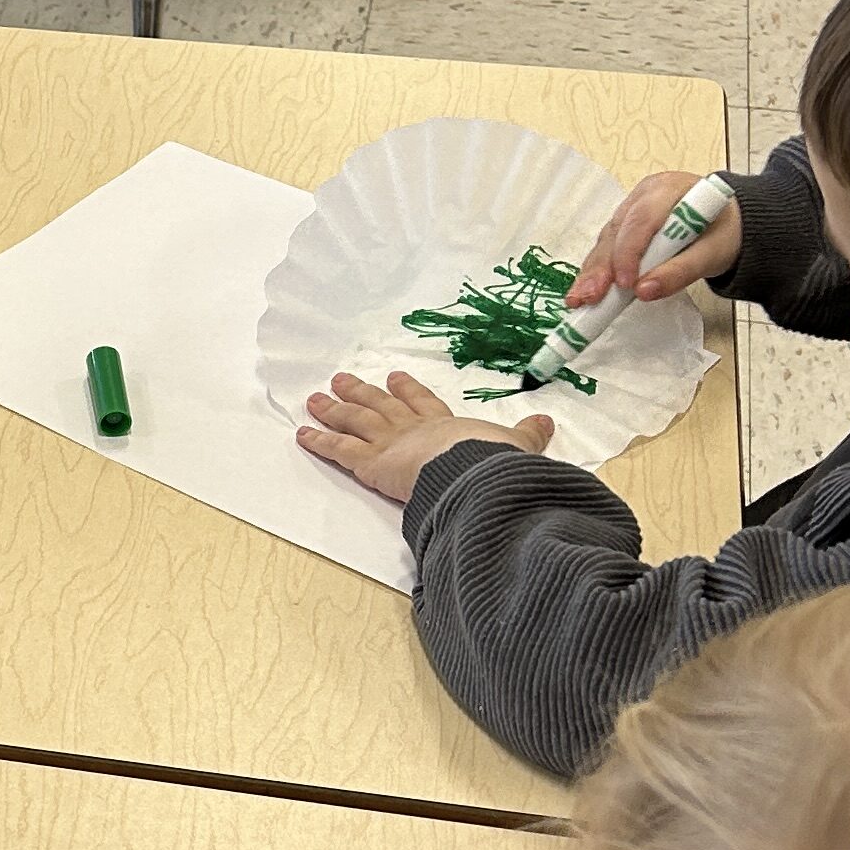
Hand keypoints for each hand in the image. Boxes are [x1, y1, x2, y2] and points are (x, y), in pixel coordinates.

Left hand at [296, 367, 552, 503]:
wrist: (473, 471)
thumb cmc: (492, 462)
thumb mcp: (517, 447)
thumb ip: (528, 437)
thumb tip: (547, 423)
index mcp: (446, 424)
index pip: (423, 403)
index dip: (408, 390)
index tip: (395, 377)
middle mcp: (413, 428)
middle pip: (381, 405)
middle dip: (361, 391)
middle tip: (341, 379)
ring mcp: (390, 442)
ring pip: (356, 420)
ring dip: (334, 409)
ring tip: (316, 398)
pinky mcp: (372, 462)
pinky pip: (340, 450)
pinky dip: (320, 440)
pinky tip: (302, 433)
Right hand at [570, 166, 739, 314]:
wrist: (727, 223)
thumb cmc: (721, 232)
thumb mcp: (713, 253)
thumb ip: (680, 272)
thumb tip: (644, 292)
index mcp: (669, 189)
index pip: (642, 219)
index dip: (629, 252)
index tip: (626, 284)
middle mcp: (643, 196)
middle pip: (616, 231)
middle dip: (601, 267)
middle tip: (588, 297)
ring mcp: (630, 209)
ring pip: (606, 241)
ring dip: (592, 272)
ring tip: (580, 299)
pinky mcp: (623, 227)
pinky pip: (607, 248)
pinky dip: (597, 271)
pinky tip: (586, 290)